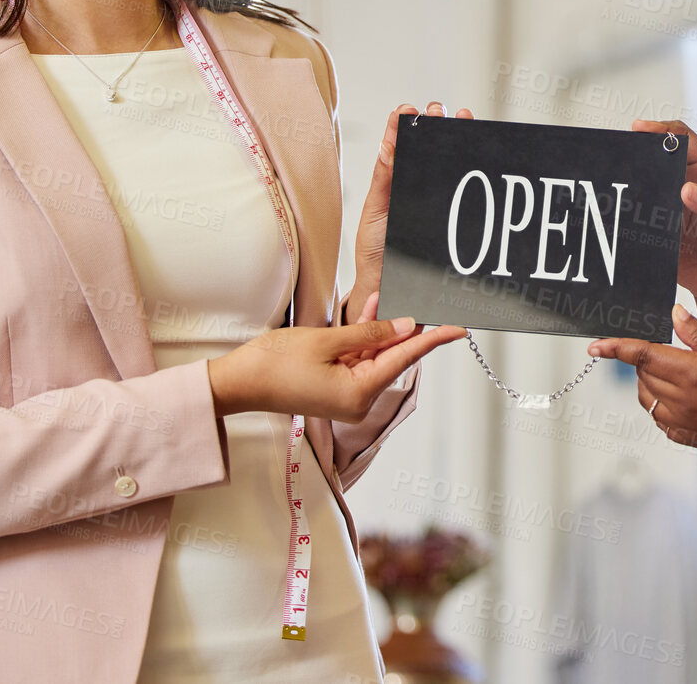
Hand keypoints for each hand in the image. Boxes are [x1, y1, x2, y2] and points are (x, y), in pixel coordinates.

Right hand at [208, 297, 465, 420]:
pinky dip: (362, 338)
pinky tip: (369, 310)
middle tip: (420, 300)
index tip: (458, 328)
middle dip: (401, 327)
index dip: (433, 339)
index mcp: (359, 393)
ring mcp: (346, 397)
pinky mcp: (335, 389)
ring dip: (378, 328)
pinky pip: (358, 360)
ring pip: (374, 356)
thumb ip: (369, 333)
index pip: (405, 358)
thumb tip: (405, 326)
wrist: (238, 382)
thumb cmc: (275, 364)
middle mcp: (358, 400)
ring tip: (384, 296)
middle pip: (392, 357)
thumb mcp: (327, 341)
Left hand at [343, 101, 473, 319]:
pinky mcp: (450, 217)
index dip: (405, 125)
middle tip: (437, 110)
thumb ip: (382, 181)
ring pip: (449, 164)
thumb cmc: (376, 252)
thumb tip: (386, 145)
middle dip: (436, 124)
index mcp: (394, 182)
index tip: (409, 109)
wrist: (388, 288)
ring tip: (461, 118)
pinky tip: (478, 153)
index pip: (401, 146)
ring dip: (456, 138)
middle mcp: (416, 187)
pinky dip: (473, 171)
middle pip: (429, 149)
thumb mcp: (374, 213)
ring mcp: (435, 200)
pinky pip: (463, 193)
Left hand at [588, 304, 696, 457]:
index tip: (595, 345)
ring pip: (648, 401)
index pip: (642, 357)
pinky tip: (681, 396)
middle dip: (643, 361)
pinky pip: (662, 421)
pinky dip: (661, 406)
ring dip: (650, 384)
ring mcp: (686, 425)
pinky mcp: (693, 440)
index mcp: (692, 375)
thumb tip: (674, 313)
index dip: (615, 349)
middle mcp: (683, 403)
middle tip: (666, 348)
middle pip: (642, 377)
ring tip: (676, 370)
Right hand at [629, 119, 696, 305]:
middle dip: (638, 154)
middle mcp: (684, 188)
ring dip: (631, 186)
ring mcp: (669, 211)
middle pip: (657, 162)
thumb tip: (688, 190)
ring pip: (644, 190)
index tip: (641, 128)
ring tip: (615, 184)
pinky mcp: (659, 235)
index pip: (683, 142)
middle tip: (621, 153)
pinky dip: (627, 219)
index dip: (662, 130)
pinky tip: (618, 217)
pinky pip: (638, 223)